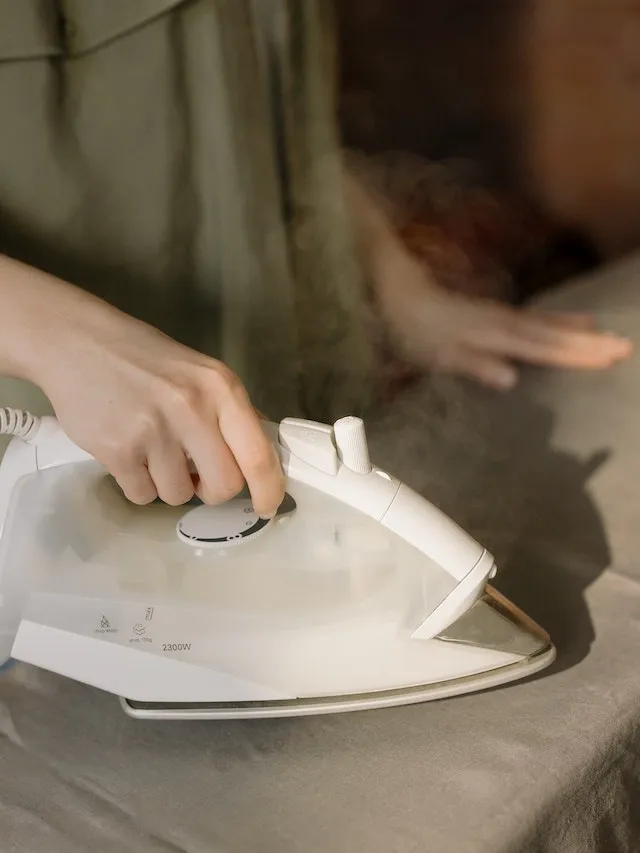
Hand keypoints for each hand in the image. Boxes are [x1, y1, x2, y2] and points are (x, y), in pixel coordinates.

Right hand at [2, 259, 283, 513]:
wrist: (77, 343)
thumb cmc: (145, 359)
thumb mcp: (201, 373)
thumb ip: (231, 414)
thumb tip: (260, 457)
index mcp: (221, 388)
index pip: (258, 455)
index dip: (268, 490)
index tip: (266, 507)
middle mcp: (192, 409)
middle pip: (223, 486)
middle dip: (211, 489)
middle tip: (195, 472)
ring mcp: (153, 432)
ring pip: (180, 496)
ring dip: (170, 484)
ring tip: (154, 452)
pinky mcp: (116, 451)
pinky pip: (143, 496)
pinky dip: (139, 484)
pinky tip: (131, 454)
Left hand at [375, 250, 632, 390]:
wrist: (399, 291)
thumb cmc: (414, 329)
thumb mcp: (438, 354)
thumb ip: (474, 364)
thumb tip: (511, 378)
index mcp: (495, 335)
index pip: (544, 348)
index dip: (577, 354)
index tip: (609, 358)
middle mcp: (504, 322)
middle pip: (553, 334)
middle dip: (589, 343)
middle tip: (624, 348)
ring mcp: (501, 316)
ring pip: (548, 324)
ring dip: (578, 330)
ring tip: (607, 333)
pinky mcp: (495, 315)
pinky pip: (537, 319)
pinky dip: (558, 321)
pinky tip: (569, 322)